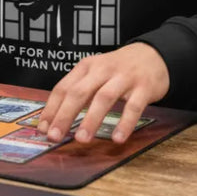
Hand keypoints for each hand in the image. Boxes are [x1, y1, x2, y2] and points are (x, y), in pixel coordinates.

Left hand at [37, 42, 169, 145]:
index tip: (43, 129)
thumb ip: (78, 91)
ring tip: (82, 139)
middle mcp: (103, 70)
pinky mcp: (144, 87)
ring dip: (91, 119)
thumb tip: (55, 120)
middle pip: (79, 92)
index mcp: (87, 67)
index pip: (63, 88)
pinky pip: (133, 107)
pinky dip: (125, 123)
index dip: (51, 109)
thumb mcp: (95, 73)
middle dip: (65, 115)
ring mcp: (124, 78)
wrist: (153, 55)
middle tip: (55, 136)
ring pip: (104, 97)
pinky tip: (117, 138)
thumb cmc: (118, 70)